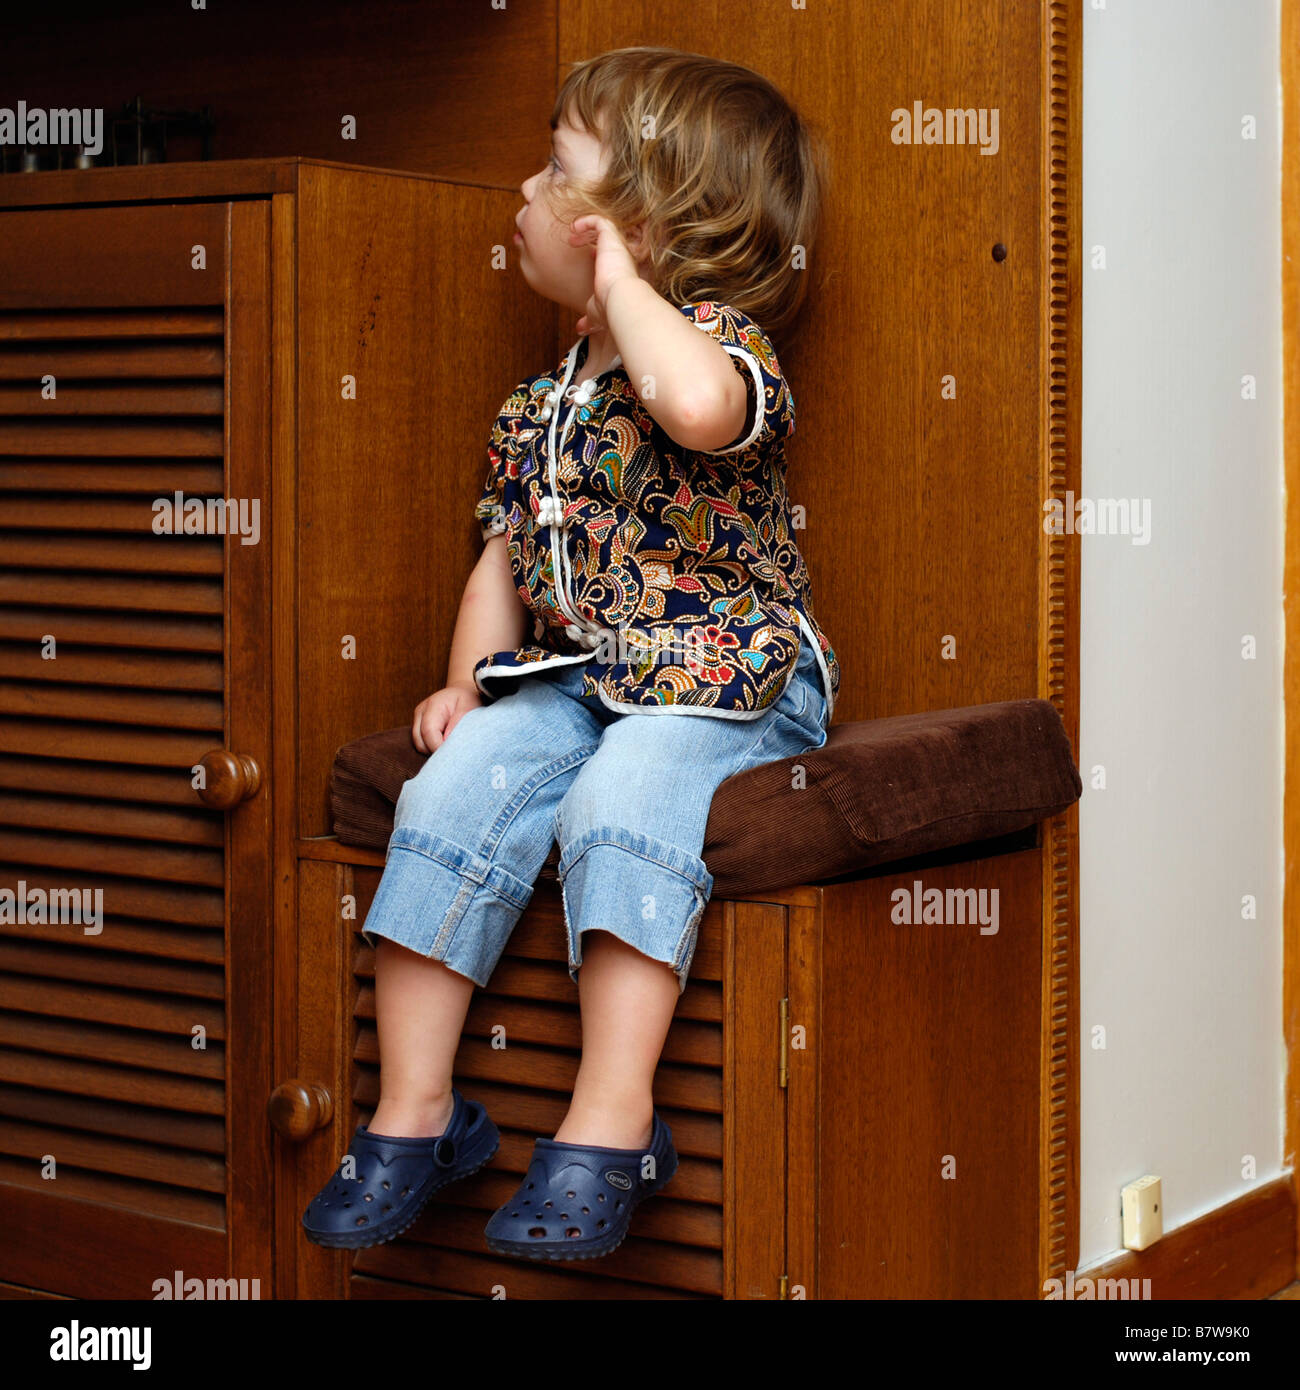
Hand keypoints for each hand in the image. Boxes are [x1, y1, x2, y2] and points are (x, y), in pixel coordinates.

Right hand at [412, 681, 481, 753]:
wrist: (461, 691)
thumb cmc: (467, 699)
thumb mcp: (469, 706)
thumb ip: (459, 721)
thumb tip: (447, 740)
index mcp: (433, 705)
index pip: (428, 731)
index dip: (438, 747)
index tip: (454, 754)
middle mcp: (421, 712)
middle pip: (420, 742)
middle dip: (436, 751)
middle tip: (454, 753)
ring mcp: (417, 719)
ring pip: (419, 745)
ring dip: (433, 750)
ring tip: (451, 746)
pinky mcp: (418, 726)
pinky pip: (421, 744)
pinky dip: (432, 747)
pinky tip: (445, 744)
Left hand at [569, 213, 641, 335]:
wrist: (620, 301)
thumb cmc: (611, 309)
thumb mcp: (596, 313)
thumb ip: (589, 318)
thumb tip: (581, 329)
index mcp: (617, 272)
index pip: (608, 256)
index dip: (594, 252)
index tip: (581, 256)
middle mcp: (619, 257)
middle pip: (607, 239)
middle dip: (590, 236)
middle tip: (573, 241)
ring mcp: (616, 246)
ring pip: (604, 226)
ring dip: (586, 227)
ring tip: (572, 234)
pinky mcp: (611, 238)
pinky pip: (599, 221)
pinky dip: (585, 221)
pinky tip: (573, 229)